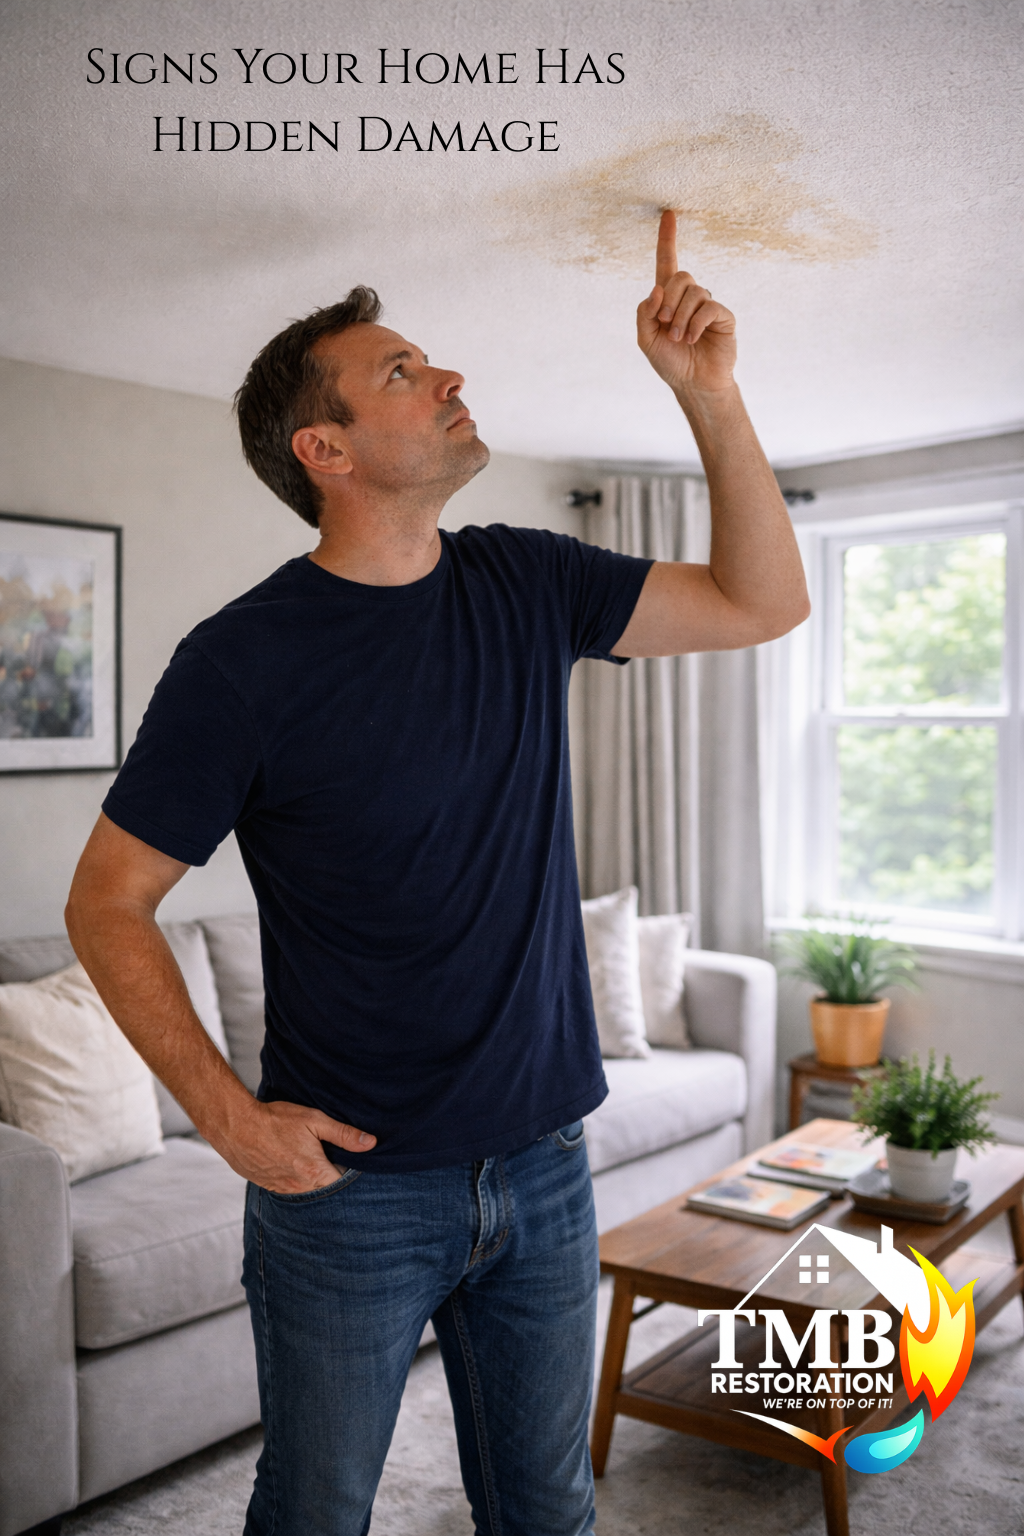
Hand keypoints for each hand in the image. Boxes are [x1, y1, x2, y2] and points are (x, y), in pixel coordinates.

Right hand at [221, 1098, 375, 1194]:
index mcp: (315, 1173)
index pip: (343, 1183)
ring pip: (307, 1190)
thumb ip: (344, 1134)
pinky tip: (290, 1160)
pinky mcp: (268, 1186)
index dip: (348, 1171)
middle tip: (328, 1155)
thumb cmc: (275, 1121)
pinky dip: (294, 1178)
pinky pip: (289, 1188)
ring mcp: (283, 1189)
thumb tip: (370, 1143)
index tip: (347, 1159)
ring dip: (312, 1178)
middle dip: (330, 1175)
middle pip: (325, 1189)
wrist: (236, 1126)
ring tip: (307, 1156)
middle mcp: (300, 1187)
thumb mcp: (314, 1120)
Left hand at [637, 210, 736, 395]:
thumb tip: (655, 290)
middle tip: (664, 325)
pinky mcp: (723, 316)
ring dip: (680, 317)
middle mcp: (689, 297)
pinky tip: (692, 339)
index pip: (667, 262)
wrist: (693, 384)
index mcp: (668, 298)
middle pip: (679, 277)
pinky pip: (709, 307)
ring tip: (679, 339)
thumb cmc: (670, 362)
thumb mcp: (646, 340)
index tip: (668, 214)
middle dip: (668, 300)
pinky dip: (695, 323)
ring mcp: (707, 305)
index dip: (667, 239)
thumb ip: (643, 314)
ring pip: (693, 292)